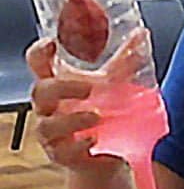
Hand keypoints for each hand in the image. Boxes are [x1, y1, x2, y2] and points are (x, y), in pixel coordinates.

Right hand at [26, 37, 120, 171]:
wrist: (108, 152)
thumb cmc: (104, 108)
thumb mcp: (114, 81)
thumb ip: (125, 59)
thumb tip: (142, 33)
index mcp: (58, 83)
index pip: (38, 64)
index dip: (39, 53)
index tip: (51, 43)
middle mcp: (49, 107)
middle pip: (40, 92)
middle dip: (62, 88)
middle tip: (89, 88)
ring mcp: (53, 133)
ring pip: (47, 125)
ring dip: (72, 120)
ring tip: (98, 116)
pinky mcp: (63, 155)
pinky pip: (62, 152)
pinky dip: (77, 145)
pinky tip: (93, 140)